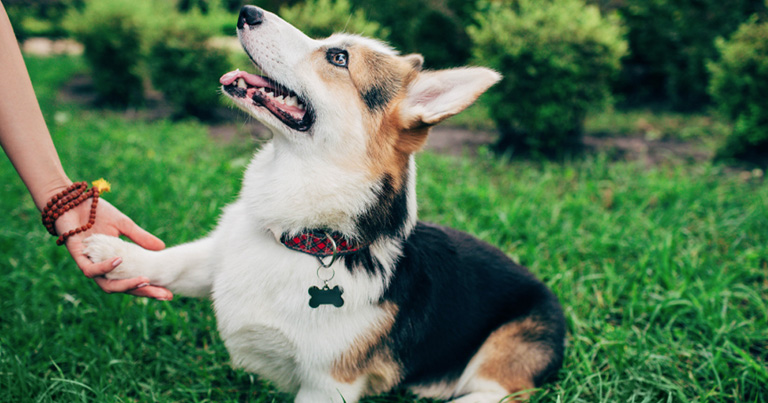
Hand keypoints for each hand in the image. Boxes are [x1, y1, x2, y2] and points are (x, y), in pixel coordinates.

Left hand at [55, 197, 172, 299]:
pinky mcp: (78, 258)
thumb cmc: (96, 213)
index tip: (169, 293)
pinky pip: (92, 270)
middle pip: (124, 288)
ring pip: (108, 285)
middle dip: (145, 292)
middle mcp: (103, 269)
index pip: (134, 280)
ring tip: (146, 280)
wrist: (72, 202)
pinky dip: (106, 266)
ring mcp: (90, 266)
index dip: (150, 288)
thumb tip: (162, 247)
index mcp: (114, 263)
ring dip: (127, 285)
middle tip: (164, 295)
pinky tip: (119, 260)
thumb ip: (140, 238)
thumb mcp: (124, 225)